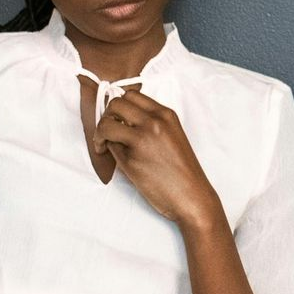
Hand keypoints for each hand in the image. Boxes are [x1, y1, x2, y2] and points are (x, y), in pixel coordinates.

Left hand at [92, 88, 220, 228]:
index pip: (132, 95)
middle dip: (107, 116)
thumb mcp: (172, 137)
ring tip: (104, 145)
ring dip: (100, 132)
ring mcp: (142, 138)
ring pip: (106, 122)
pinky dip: (107, 150)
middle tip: (108, 131)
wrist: (192, 197)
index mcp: (166, 115)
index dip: (120, 106)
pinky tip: (117, 159)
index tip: (117, 117)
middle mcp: (154, 122)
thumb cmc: (183, 173)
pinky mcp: (132, 158)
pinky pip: (110, 146)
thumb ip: (151, 124)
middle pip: (116, 104)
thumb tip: (122, 120)